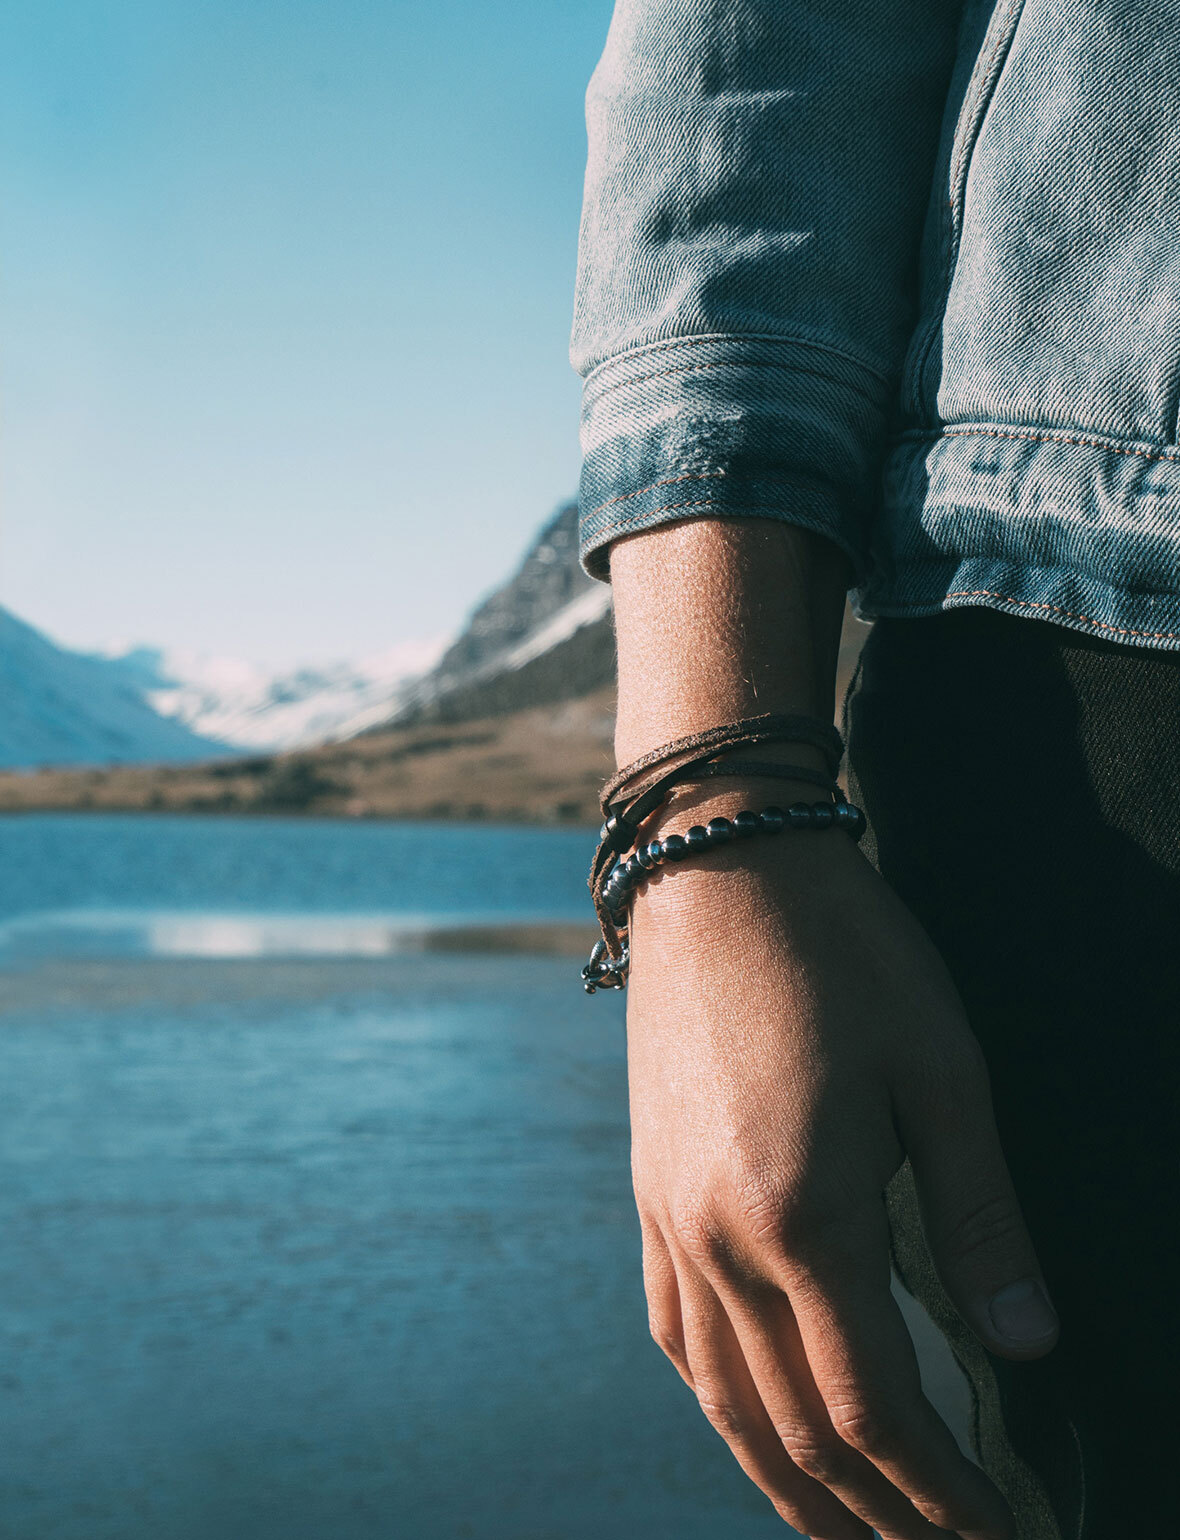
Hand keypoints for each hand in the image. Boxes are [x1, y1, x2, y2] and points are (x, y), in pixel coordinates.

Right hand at [627, 806, 1058, 1538]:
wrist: (720, 871)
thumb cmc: (844, 955)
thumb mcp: (942, 1071)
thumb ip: (983, 1219)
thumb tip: (1029, 1344)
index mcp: (805, 1215)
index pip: (877, 1406)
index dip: (942, 1492)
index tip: (998, 1534)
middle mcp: (720, 1239)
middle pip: (798, 1427)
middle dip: (878, 1513)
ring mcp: (669, 1221)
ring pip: (724, 1401)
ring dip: (792, 1484)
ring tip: (852, 1534)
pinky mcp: (648, 1194)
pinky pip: (674, 1335)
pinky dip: (722, 1408)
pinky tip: (753, 1427)